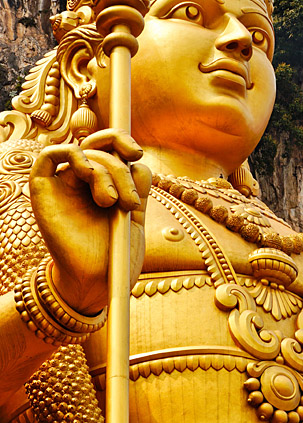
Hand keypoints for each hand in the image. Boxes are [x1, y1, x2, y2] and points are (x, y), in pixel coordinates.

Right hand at [29, 129, 150, 314]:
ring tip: (114, 205)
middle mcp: (85, 180)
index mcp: (108, 182)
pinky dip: (70, 153)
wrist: (99, 281)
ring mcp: (64, 185)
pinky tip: (86, 172)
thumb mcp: (136, 215)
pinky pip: (48, 156)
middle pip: (101, 147)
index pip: (111, 145)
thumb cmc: (116, 253)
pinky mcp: (44, 192)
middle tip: (130, 201)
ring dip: (106, 173)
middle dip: (121, 167)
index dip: (123, 140)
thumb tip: (137, 162)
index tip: (137, 155)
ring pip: (86, 153)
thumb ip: (138, 186)